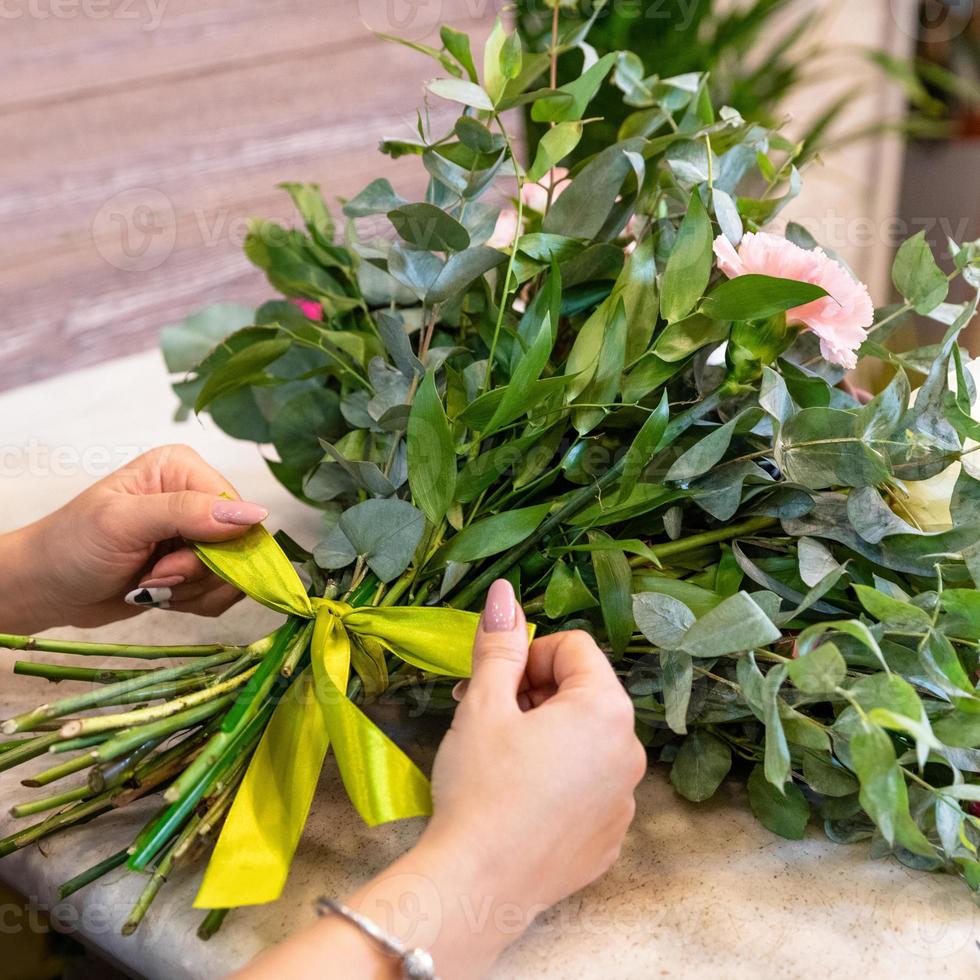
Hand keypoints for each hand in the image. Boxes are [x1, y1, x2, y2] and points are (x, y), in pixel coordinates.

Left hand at [0, 445, 268, 630]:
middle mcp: (197, 497)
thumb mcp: (124, 523)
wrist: (45, 589)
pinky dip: (194, 602)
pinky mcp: (196, 566)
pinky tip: (159, 595)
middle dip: (198, 573)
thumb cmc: (71, 546)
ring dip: (193, 591)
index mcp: (184, 469)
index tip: (167, 565)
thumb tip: (253, 515)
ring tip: (149, 586)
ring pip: (235, 573)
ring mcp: (198, 533)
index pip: (236, 509)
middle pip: (240, 545)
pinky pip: (223, 591)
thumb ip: (187, 513)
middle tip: (153, 578)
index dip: (214, 546)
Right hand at [425, 577, 645, 910]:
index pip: (573, 649)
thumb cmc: (481, 786)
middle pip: (582, 694)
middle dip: (533, 694)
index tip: (494, 683)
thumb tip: (504, 592)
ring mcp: (624, 801)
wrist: (477, 886)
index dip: (528, 656)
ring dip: (544, 735)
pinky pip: (587, 788)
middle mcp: (630, 753)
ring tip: (497, 757)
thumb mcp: (485, 705)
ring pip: (584, 742)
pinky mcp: (608, 839)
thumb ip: (500, 644)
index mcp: (606, 711)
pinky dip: (557, 780)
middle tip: (485, 714)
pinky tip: (518, 799)